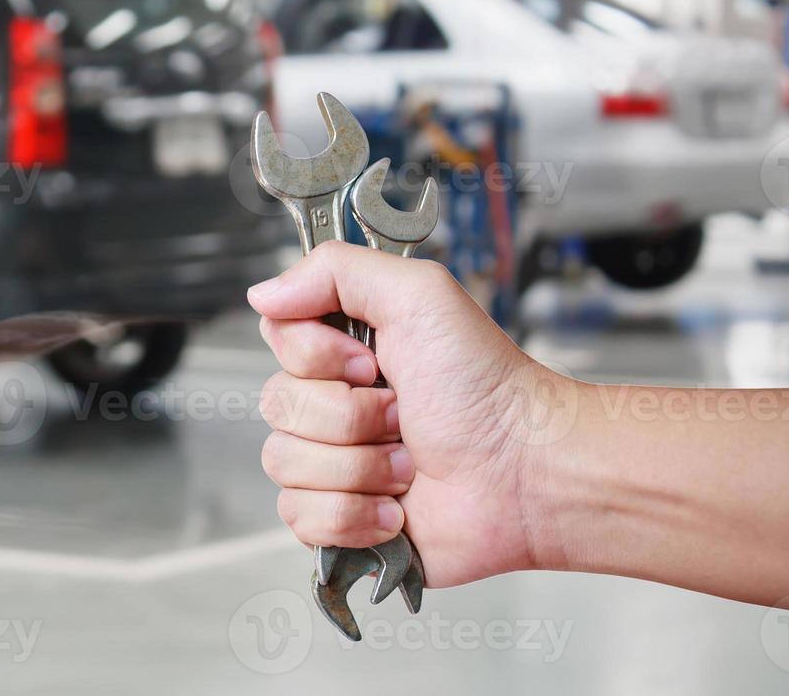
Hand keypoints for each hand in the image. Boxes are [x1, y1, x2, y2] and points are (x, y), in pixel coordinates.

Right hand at [250, 240, 561, 587]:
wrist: (527, 475)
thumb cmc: (488, 387)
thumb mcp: (419, 295)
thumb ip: (334, 269)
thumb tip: (261, 293)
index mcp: (345, 347)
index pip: (276, 337)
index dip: (317, 355)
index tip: (371, 361)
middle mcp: (335, 401)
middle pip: (275, 403)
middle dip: (348, 416)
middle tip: (403, 415)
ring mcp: (335, 462)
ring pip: (284, 462)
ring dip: (358, 467)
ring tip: (408, 464)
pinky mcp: (342, 518)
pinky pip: (299, 516)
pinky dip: (353, 515)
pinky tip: (396, 507)